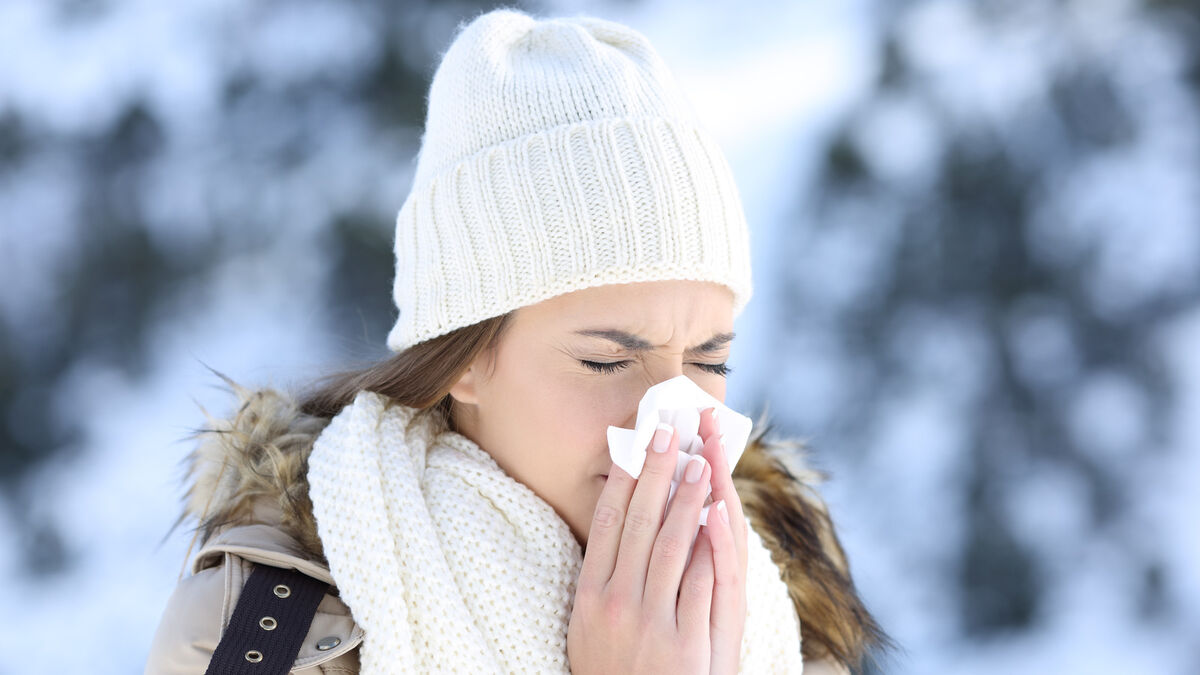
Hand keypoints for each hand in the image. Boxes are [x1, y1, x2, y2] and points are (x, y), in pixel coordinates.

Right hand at [567, 410, 745, 674]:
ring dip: (688, 498)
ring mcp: (651, 623)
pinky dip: (710, 545)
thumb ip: (601, 580)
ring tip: (700, 461)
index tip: (636, 442)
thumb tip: (615, 523)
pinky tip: (719, 515)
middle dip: (656, 472)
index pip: (607, 522)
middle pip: (639, 523)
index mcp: (589, 596)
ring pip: (673, 545)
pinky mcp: (685, 643)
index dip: (623, 478)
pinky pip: (700, 582)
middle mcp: (617, 604)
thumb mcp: (589, 627)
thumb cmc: (612, 671)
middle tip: (670, 432)